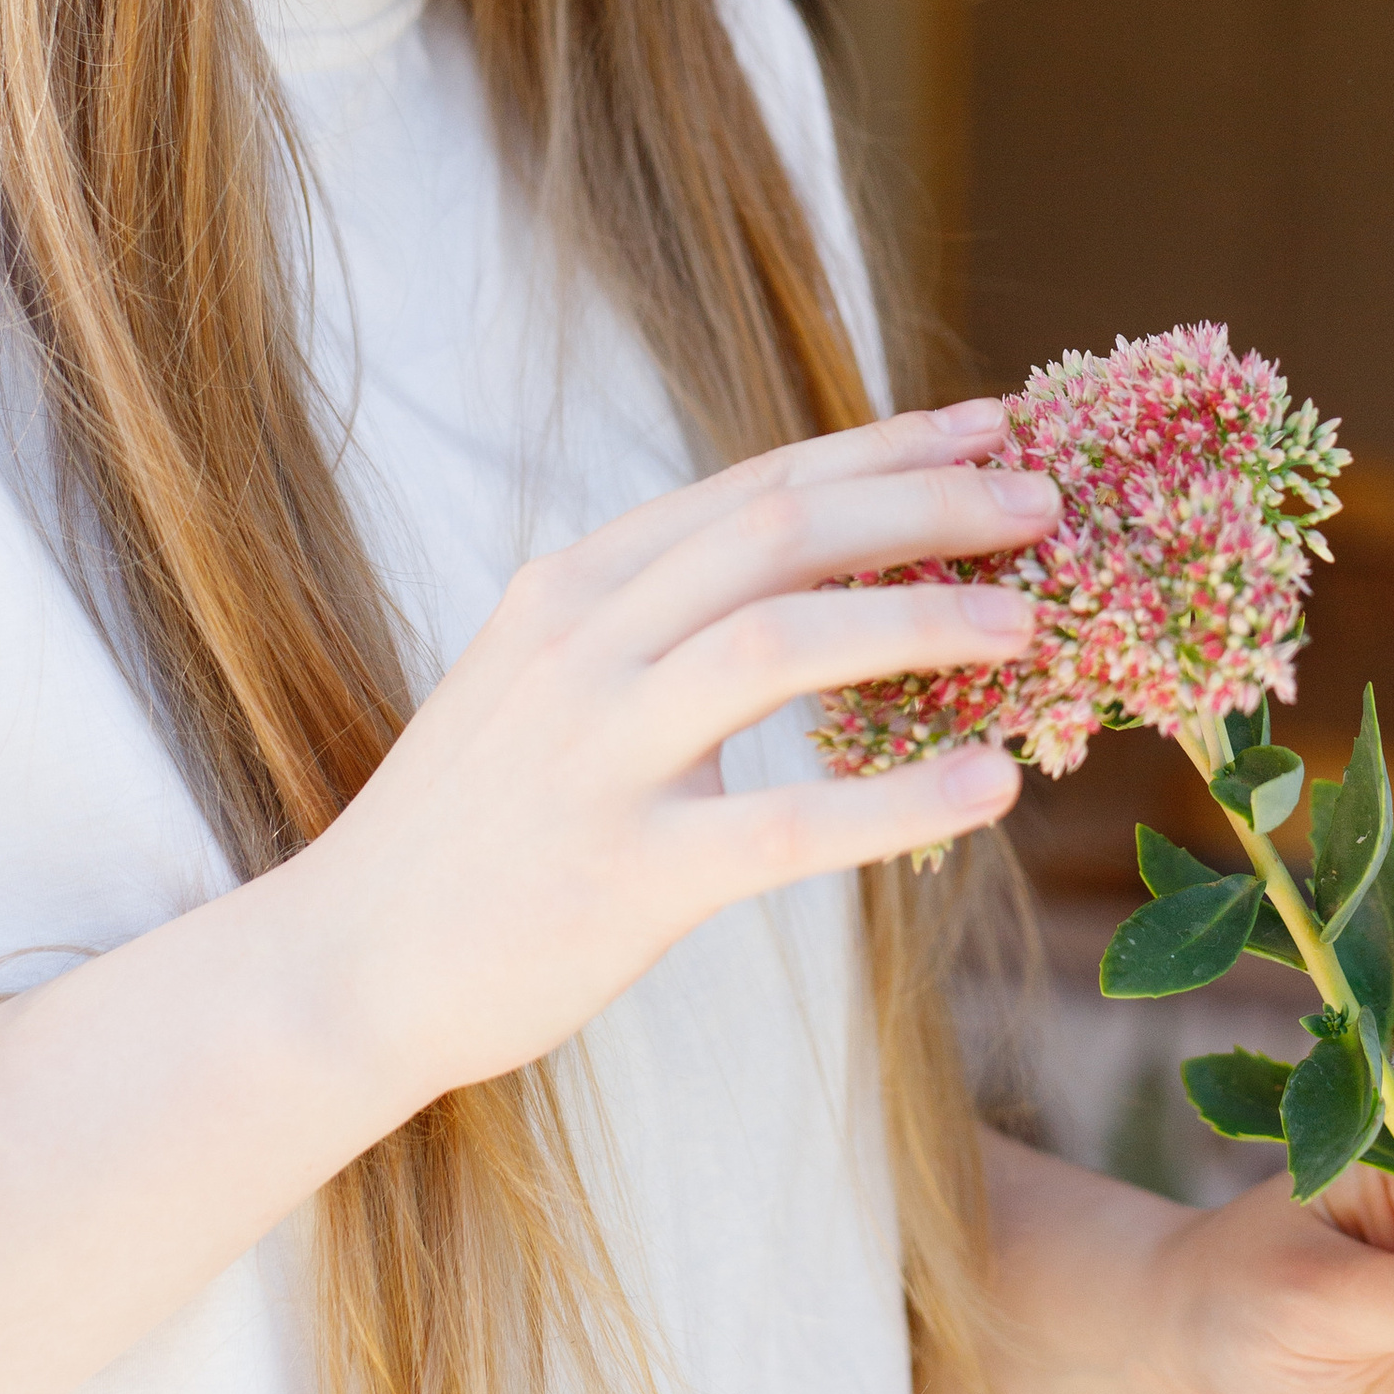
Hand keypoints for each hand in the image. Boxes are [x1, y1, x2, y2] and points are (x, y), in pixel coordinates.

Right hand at [287, 402, 1048, 1118]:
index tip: (991, 429)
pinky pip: (789, 826)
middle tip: (1047, 502)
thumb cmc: (474, 825)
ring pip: (785, 641)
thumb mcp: (543, 679)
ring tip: (1030, 625)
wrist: (346, 963)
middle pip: (784, 529)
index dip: (885, 448)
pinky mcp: (626, 874)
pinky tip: (990, 787)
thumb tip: (805, 575)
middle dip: (929, 505)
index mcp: (575, 587)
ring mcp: (601, 755)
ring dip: (923, 621)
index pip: (756, 483)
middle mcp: (585, 644)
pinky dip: (901, 799)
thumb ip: (653, 619)